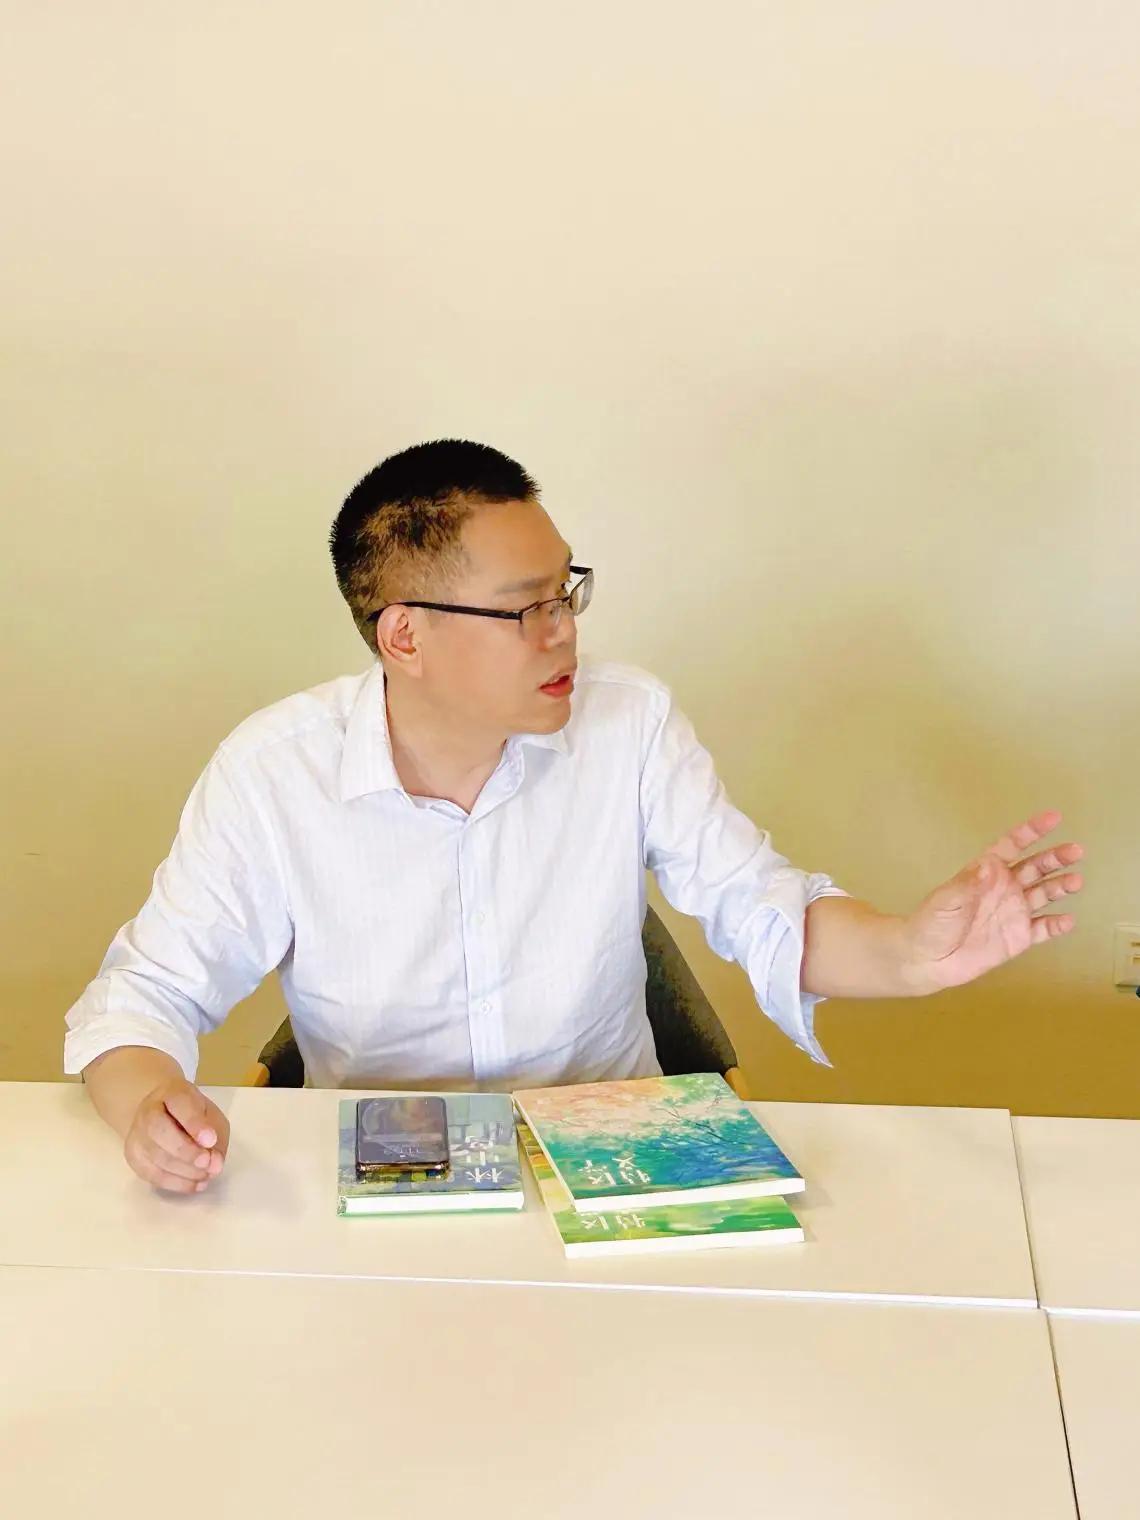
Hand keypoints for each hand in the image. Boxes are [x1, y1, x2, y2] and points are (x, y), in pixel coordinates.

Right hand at [123, 1078, 229, 1194]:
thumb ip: (217, 1136)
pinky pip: (152, 1175)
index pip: (179, 1103)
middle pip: (159, 1131)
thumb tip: (215, 1165)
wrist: (162, 1114)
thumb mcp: (211, 1115)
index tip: (211, 1140)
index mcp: (172, 1092)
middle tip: (207, 1163)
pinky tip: (196, 1184)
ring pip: (156, 1157)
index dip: (195, 1123)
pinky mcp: (134, 1157)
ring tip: (207, 1175)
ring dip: (186, 1171)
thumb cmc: (193, 1114)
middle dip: (186, 1152)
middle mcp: (148, 1111)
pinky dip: (177, 1184)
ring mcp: (137, 1134)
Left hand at [903, 810, 1083, 994]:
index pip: (1012, 845)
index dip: (1031, 831)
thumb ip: (968, 884)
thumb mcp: (945, 900)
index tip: (1053, 818)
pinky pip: (1042, 929)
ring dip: (1060, 887)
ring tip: (1076, 882)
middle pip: (1035, 867)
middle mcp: (1004, 888)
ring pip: (1044, 894)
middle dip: (1055, 858)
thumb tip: (989, 865)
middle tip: (1076, 851)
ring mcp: (1013, 912)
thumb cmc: (931, 922)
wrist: (927, 959)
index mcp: (986, 872)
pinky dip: (1056, 925)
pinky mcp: (1018, 937)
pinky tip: (1068, 921)